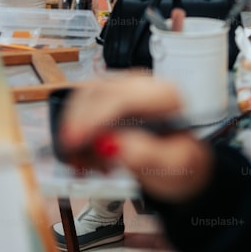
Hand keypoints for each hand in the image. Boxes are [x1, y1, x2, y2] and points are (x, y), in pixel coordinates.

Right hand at [58, 76, 213, 201]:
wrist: (179, 162)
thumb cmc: (179, 162)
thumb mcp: (173, 166)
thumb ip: (146, 156)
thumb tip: (111, 143)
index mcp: (166, 96)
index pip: (122, 97)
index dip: (94, 117)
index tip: (75, 140)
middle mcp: (144, 85)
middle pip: (99, 91)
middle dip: (79, 122)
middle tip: (71, 153)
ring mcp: (125, 86)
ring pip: (87, 94)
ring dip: (75, 124)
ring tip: (79, 157)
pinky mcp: (111, 94)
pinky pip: (84, 101)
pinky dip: (76, 125)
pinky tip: (83, 149)